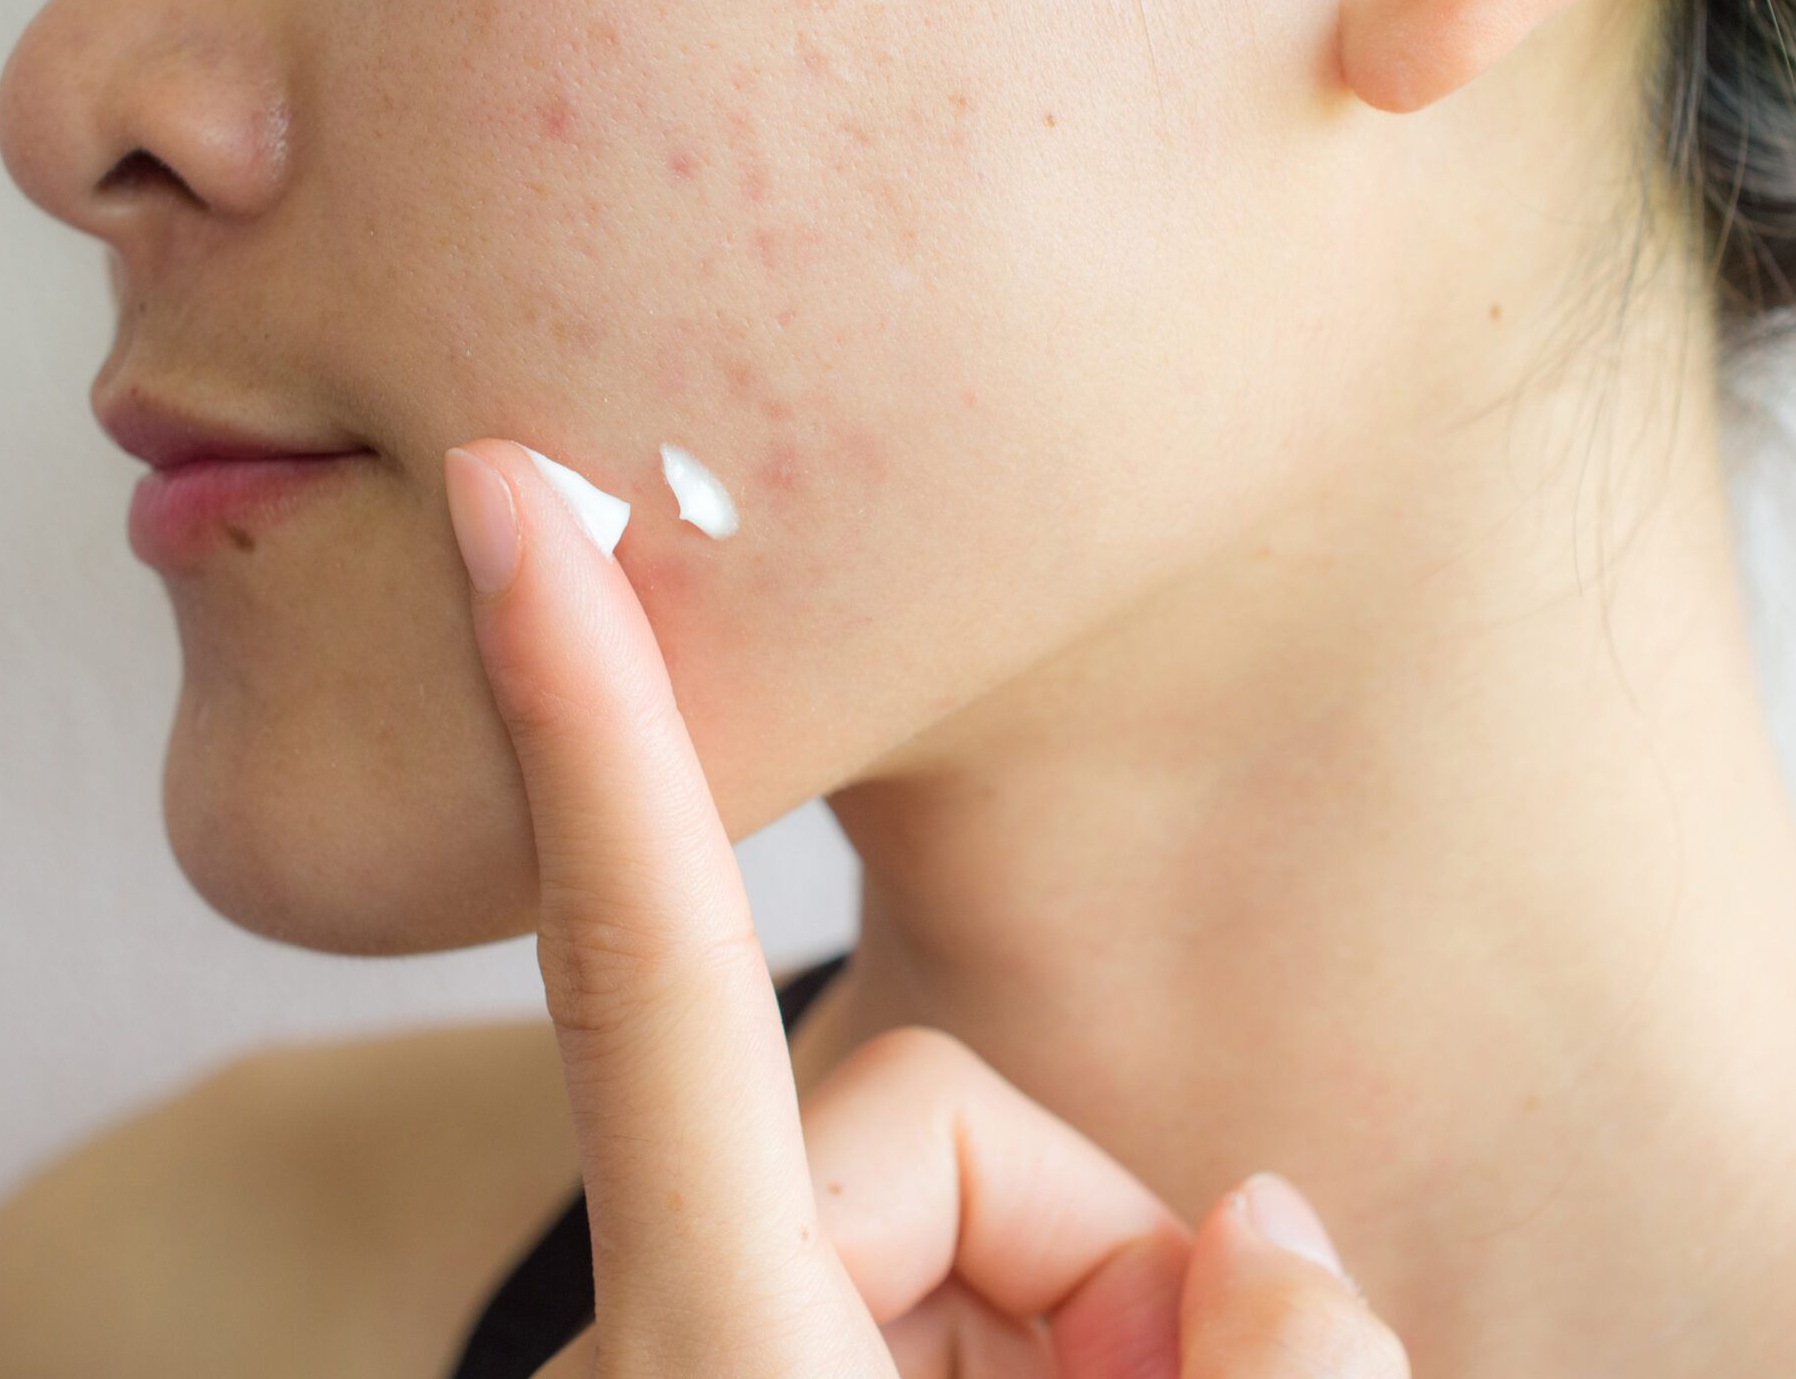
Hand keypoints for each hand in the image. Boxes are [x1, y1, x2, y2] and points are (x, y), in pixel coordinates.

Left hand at [442, 438, 1410, 1378]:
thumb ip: (1286, 1378)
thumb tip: (1266, 1230)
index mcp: (724, 1366)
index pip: (653, 968)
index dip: (590, 714)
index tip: (509, 503)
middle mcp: (667, 1347)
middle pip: (916, 1104)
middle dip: (1074, 1242)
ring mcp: (693, 1366)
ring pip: (939, 1181)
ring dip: (1066, 1316)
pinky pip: (910, 1269)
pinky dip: (1011, 1342)